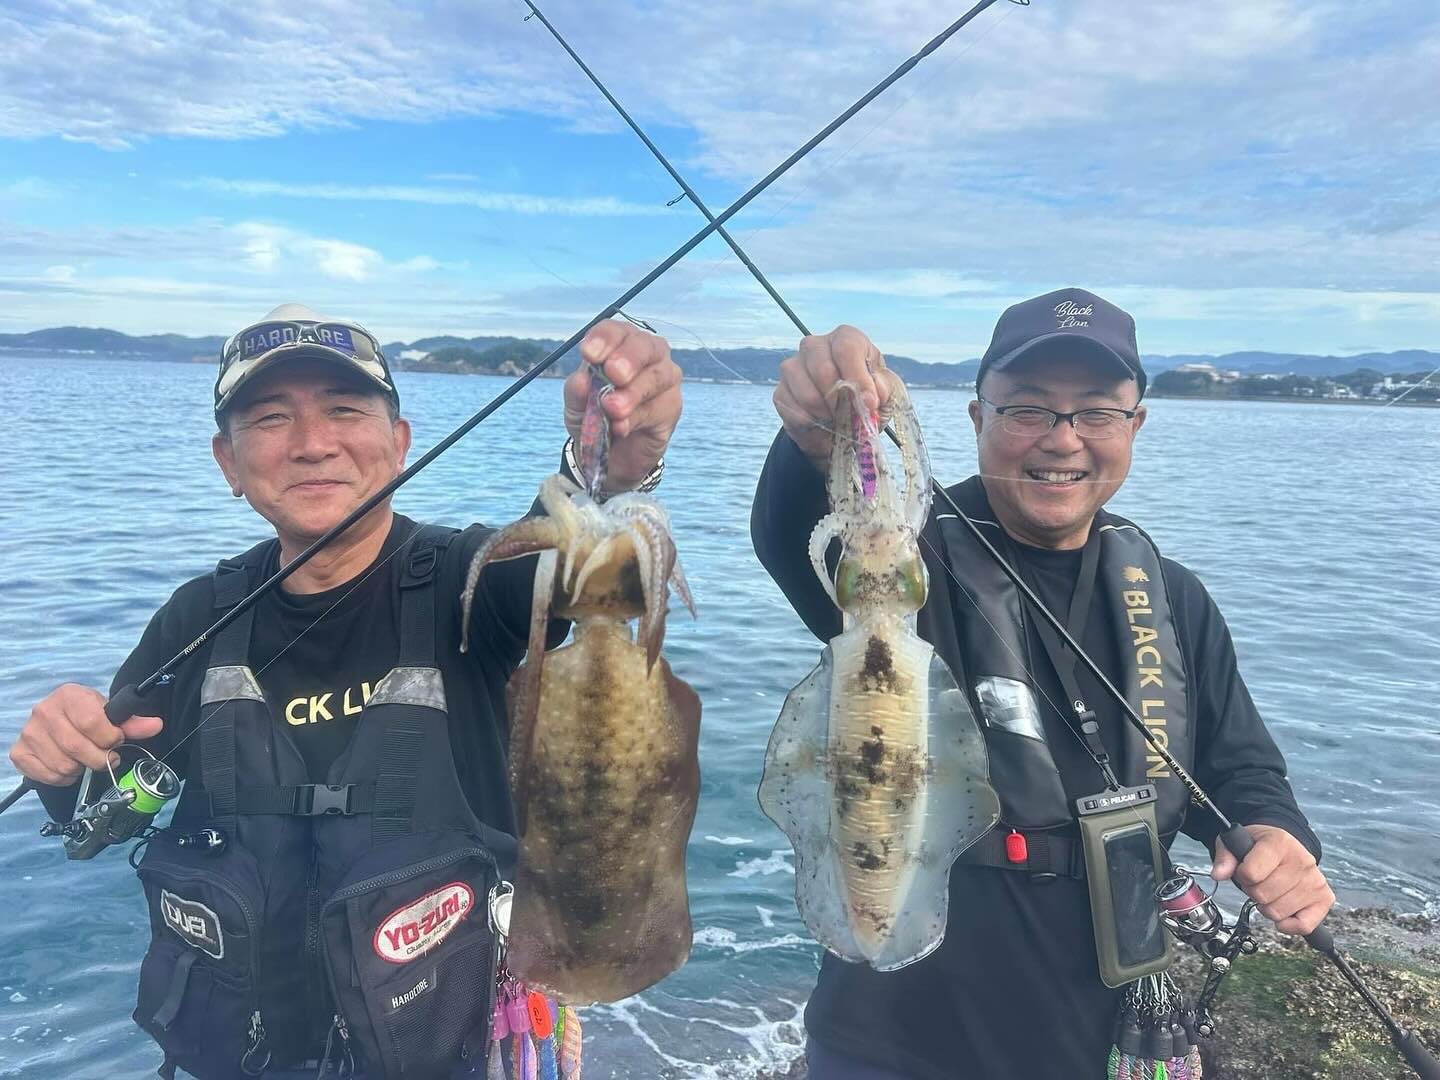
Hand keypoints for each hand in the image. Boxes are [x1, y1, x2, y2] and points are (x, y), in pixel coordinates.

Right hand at [8, 684, 163, 785]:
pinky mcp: (19, 753)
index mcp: (69, 695)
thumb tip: (155, 725)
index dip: (110, 737)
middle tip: (107, 757)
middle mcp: (43, 710)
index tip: (116, 740)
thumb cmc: (88, 716)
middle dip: (99, 758)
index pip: (92, 722)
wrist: (61, 720)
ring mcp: (28, 732)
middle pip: (77, 747)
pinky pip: (47, 775)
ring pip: (63, 765)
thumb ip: (132, 722)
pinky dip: (63, 778)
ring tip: (86, 760)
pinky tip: (69, 766)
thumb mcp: (110, 714)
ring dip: (81, 769)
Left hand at [564, 320, 681, 491]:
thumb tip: (580, 380)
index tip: (589, 354)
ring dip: (633, 392)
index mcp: (619, 344)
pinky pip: (659, 407)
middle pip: (645, 345)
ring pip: (656, 375)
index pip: (615, 331)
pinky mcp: (672, 405)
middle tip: (614, 374)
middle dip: (629, 358)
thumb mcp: (576, 405)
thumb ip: (576, 392)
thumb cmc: (595, 416)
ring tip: (613, 409)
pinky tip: (621, 427)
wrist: (612, 453)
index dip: (604, 339)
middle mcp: (647, 353)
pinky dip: (637, 417)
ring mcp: (664, 377)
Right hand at [773, 325, 893, 470]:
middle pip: (822, 368)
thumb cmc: (865, 401)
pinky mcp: (780, 391)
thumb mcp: (885, 395)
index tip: (868, 403)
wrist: (841, 425)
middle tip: (850, 415)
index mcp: (846, 338)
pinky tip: (820, 423)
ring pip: (806, 392)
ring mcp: (793, 366)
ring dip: (825, 413)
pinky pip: (791, 408)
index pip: (847, 347)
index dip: (857, 377)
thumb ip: (884, 389)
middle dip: (840, 400)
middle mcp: (816, 346)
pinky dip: (809, 422)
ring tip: (836, 419)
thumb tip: (873, 393)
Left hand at [1211, 823, 1334, 935]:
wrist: (1283, 845)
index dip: (1241, 876)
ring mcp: (1316, 880)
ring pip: (1278, 912)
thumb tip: (1218, 874)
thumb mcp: (1235, 843)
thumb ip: (1225, 858)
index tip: (1244, 870)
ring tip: (1270, 891)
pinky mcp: (1325, 898)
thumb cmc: (1258, 846)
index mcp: (1280, 843)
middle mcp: (1303, 860)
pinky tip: (1283, 910)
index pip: (1251, 873)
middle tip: (1257, 882)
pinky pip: (1303, 926)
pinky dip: (1288, 924)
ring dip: (1267, 906)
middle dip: (1253, 892)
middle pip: (1263, 895)